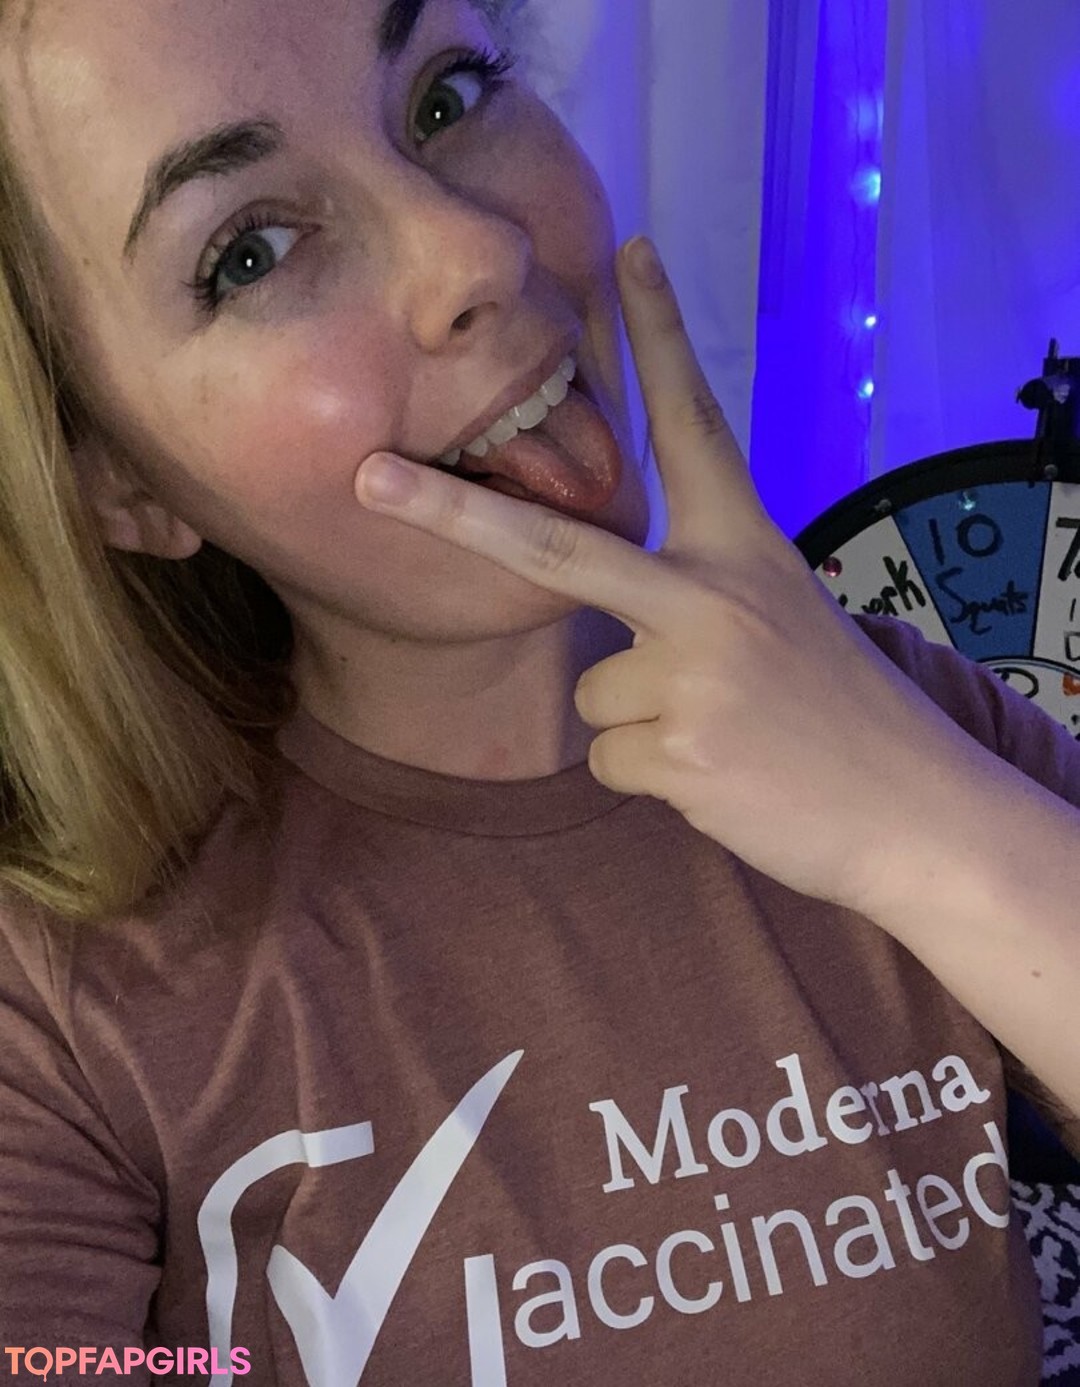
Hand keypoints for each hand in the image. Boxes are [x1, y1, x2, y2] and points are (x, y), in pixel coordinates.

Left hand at [353, 237, 990, 916]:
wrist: (915, 811)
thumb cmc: (837, 712)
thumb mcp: (782, 617)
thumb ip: (696, 592)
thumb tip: (594, 622)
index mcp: (747, 547)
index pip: (695, 425)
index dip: (661, 337)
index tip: (630, 252)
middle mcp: (715, 594)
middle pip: (555, 546)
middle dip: (450, 512)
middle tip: (370, 480)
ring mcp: (695, 673)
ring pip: (590, 691)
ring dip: (639, 722)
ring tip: (721, 735)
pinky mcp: (682, 752)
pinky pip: (609, 756)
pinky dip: (650, 774)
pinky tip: (718, 774)